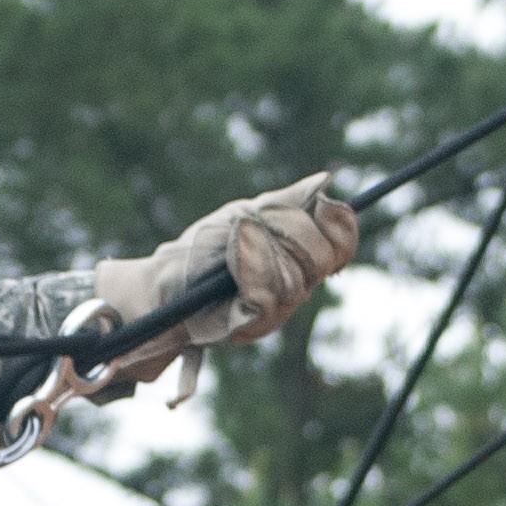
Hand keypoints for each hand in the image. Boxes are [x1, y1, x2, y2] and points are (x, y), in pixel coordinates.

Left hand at [92, 173, 361, 387]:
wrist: (164, 280)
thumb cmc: (204, 248)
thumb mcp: (244, 215)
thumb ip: (285, 202)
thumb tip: (324, 180)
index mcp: (301, 258)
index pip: (342, 246)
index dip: (340, 224)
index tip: (321, 203)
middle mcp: (297, 286)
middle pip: (323, 258)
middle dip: (290, 230)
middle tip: (255, 220)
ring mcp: (278, 310)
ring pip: (295, 277)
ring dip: (260, 249)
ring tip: (233, 242)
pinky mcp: (254, 325)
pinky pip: (267, 294)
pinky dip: (248, 268)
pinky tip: (232, 263)